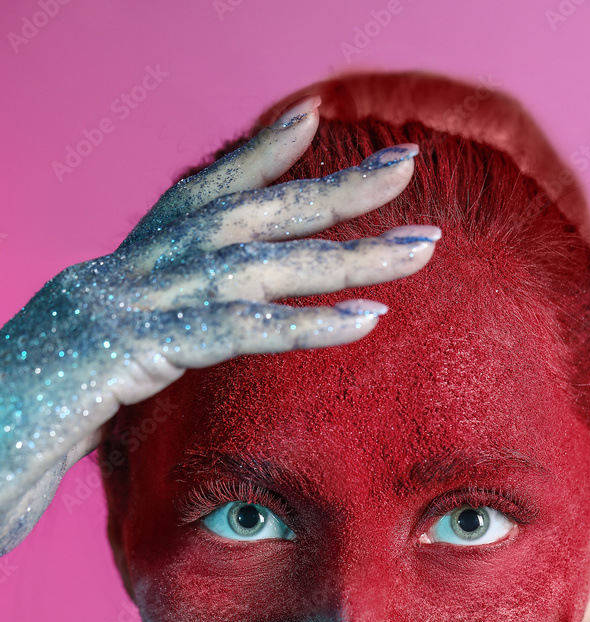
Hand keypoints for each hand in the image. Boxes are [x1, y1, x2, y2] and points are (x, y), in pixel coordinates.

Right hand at [0, 94, 439, 547]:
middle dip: (332, 191)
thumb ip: (151, 334)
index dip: (256, 155)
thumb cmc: (36, 404)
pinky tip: (365, 318)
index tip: (310, 118)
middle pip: (250, 216)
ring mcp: (139, 300)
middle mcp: (137, 267)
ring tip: (421, 249)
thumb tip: (194, 334)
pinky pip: (237, 330)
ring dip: (347, 256)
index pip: (200, 196)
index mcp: (128, 265)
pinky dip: (305, 323)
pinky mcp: (140, 346)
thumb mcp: (101, 355)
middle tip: (406, 166)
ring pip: (260, 265)